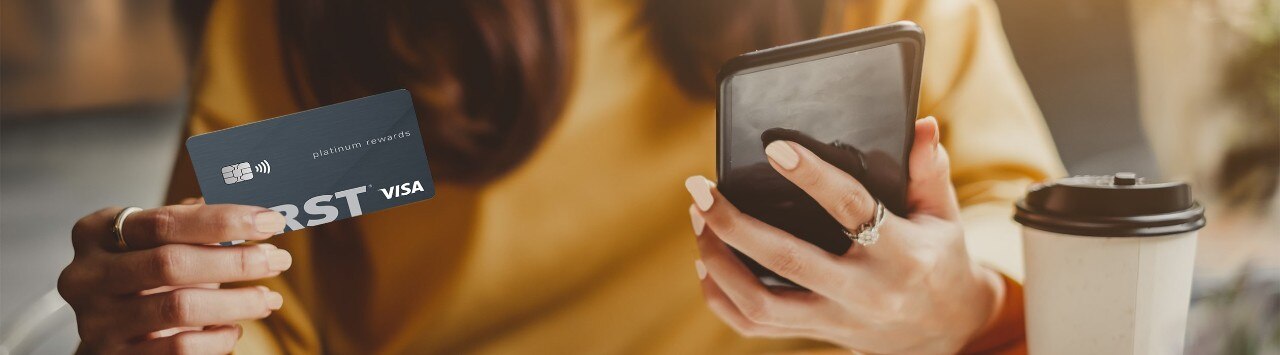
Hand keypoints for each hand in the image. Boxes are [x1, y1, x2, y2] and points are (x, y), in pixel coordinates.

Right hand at [59, 198, 292, 353]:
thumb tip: (260, 211)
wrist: (114, 331)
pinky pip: (178, 348)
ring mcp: (96, 320)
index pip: (165, 221)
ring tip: (269, 298)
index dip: (223, 220)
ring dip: (236, 302)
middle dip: (235, 261)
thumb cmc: (146, 275)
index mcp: (97, 232)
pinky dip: (216, 339)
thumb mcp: (163, 242)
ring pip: (178, 308)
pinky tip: (233, 328)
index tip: (271, 221)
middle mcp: (86, 275)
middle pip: (171, 263)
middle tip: (278, 259)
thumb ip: (199, 223)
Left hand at [685, 117, 1003, 353]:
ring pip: (760, 302)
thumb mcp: (944, 215)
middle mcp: (865, 291)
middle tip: (700, 188)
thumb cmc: (939, 258)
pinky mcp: (817, 334)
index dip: (812, 177)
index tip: (774, 148)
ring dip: (718, 260)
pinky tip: (706, 263)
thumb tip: (920, 124)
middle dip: (734, 222)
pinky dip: (721, 298)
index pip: (850, 208)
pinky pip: (755, 325)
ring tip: (699, 219)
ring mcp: (836, 319)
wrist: (948, 330)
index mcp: (901, 253)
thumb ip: (929, 170)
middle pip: (787, 259)